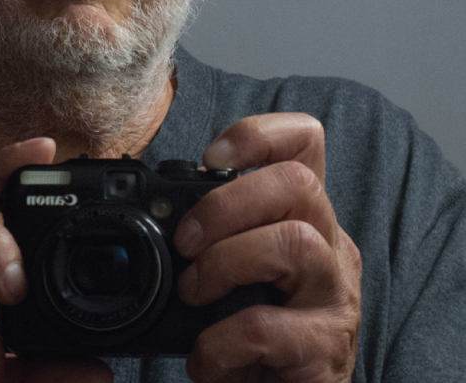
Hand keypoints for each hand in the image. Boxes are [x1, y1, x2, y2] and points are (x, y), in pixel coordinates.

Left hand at [174, 113, 361, 382]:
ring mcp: (336, 296)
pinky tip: (206, 356)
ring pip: (294, 243)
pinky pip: (267, 326)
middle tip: (185, 242)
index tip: (212, 159)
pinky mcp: (326, 350)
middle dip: (226, 203)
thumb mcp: (235, 264)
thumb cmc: (255, 324)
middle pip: (298, 183)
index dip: (259, 134)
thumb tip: (154, 210)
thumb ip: (212, 230)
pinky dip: (219, 339)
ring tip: (192, 292)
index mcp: (303, 214)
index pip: (305, 141)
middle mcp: (330, 244)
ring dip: (223, 263)